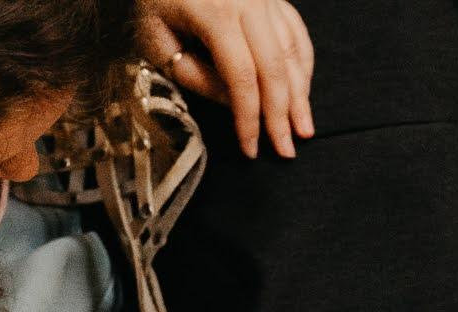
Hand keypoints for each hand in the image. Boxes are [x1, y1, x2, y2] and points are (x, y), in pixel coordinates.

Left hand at [142, 0, 315, 158]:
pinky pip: (296, 32)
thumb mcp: (156, 40)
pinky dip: (302, 64)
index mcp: (216, 13)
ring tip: (303, 128)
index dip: (248, 117)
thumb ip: (195, 74)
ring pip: (291, 51)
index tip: (250, 148)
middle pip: (273, 68)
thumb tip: (235, 104)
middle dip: (281, 115)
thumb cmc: (155, 0)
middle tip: (286, 150)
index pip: (242, 77)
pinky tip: (303, 91)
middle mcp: (248, 1)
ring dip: (300, 94)